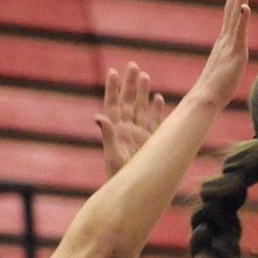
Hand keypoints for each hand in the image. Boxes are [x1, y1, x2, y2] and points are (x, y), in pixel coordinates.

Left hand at [96, 63, 165, 177]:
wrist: (137, 192)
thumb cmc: (121, 178)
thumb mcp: (113, 157)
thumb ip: (108, 136)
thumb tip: (99, 116)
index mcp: (117, 130)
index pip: (113, 104)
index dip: (113, 88)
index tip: (113, 72)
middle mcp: (128, 129)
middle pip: (128, 102)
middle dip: (129, 84)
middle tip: (132, 65)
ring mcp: (141, 134)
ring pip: (142, 108)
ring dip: (143, 93)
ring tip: (144, 75)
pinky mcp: (154, 141)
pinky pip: (156, 122)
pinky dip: (158, 110)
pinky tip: (158, 98)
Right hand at [192, 0, 250, 107]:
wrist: (206, 99)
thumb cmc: (215, 87)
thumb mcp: (226, 67)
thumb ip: (228, 58)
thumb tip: (229, 57)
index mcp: (225, 39)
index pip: (231, 12)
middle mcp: (226, 37)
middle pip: (232, 6)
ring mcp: (230, 44)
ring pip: (236, 14)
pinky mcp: (235, 53)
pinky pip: (239, 33)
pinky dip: (243, 19)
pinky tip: (246, 6)